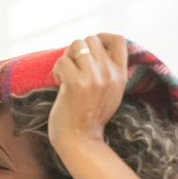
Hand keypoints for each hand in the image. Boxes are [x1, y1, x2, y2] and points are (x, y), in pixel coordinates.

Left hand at [48, 33, 127, 150]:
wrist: (80, 141)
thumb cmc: (89, 119)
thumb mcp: (111, 93)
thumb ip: (109, 73)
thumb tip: (96, 51)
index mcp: (120, 75)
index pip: (119, 40)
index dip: (101, 37)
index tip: (89, 48)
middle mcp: (110, 73)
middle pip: (92, 39)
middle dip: (77, 49)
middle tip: (71, 67)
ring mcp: (94, 78)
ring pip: (77, 45)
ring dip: (66, 57)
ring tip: (64, 74)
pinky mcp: (76, 83)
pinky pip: (62, 60)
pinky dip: (56, 69)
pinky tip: (58, 82)